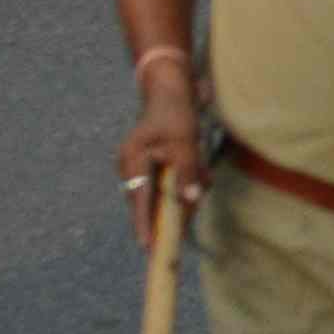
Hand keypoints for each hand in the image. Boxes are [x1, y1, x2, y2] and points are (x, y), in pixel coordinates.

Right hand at [118, 58, 209, 225]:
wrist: (172, 87)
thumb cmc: (176, 111)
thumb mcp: (185, 142)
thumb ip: (187, 172)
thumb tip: (190, 200)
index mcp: (132, 160)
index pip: (140, 199)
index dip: (145, 224)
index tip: (148, 247)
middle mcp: (130, 165)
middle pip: (150, 199)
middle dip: (173, 208)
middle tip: (186, 225)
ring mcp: (139, 164)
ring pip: (162, 190)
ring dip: (183, 190)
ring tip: (202, 180)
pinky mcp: (151, 161)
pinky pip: (167, 179)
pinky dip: (184, 180)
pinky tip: (201, 173)